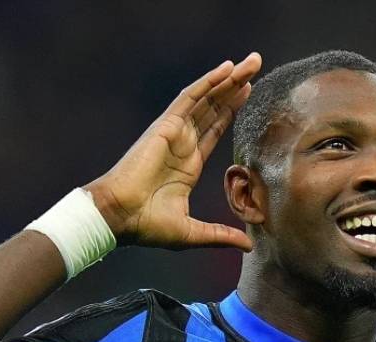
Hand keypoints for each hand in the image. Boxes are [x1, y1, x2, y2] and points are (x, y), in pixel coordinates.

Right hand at [85, 53, 261, 251]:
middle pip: (214, 108)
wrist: (119, 216)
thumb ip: (221, 234)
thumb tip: (248, 245)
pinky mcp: (166, 126)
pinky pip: (191, 98)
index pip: (214, 130)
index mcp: (188, 164)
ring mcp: (175, 132)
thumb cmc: (146, 226)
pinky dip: (209, 82)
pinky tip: (227, 68)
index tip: (248, 94)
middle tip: (257, 66)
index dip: (231, 111)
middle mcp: (183, 143)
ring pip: (207, 98)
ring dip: (229, 79)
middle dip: (235, 88)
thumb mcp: (193, 233)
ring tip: (252, 62)